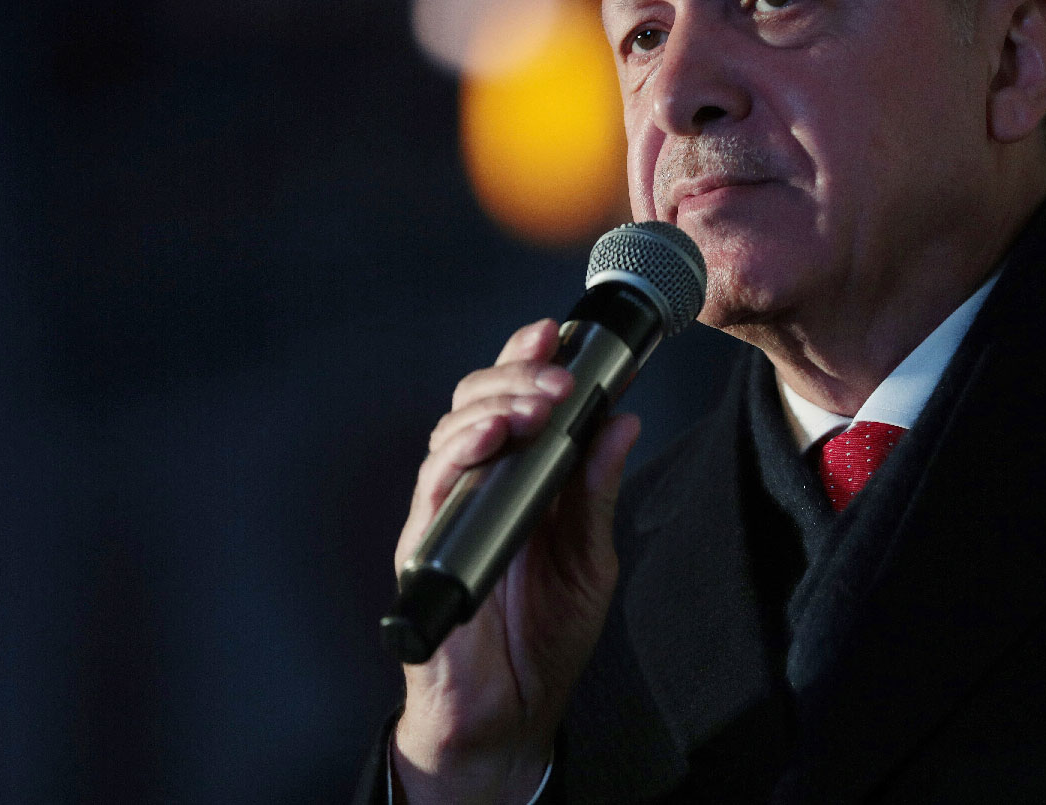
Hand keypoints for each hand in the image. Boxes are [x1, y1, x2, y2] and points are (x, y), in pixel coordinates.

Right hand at [390, 319, 640, 804]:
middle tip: (560, 377)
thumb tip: (621, 420)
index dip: (529, 359)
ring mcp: (447, 512)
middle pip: (478, 402)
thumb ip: (598, 490)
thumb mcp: (591, 558)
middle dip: (518, 376)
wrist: (511, 715)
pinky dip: (459, 452)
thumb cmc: (543, 638)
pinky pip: (433, 486)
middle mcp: (477, 484)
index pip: (516, 401)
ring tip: (537, 403)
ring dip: (495, 405)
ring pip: (453, 430)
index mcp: (518, 479)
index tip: (559, 331)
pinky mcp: (423, 546)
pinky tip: (490, 438)